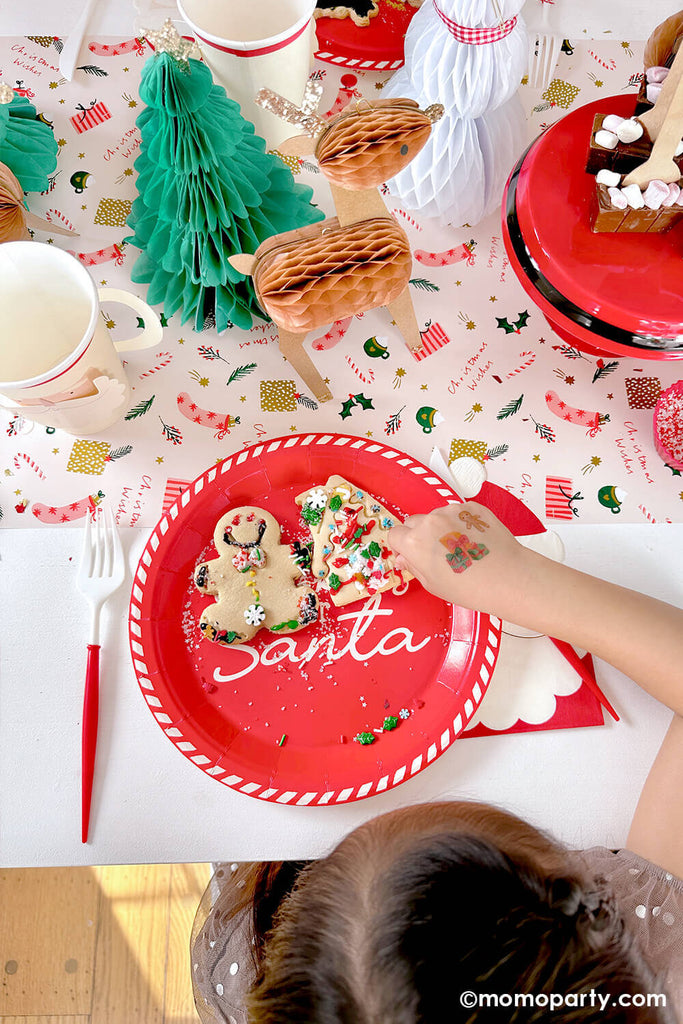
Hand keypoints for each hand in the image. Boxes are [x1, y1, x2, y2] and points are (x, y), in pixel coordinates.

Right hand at [388, 502, 530, 618]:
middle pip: (413, 522)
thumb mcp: (432, 585)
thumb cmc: (469, 588)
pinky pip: (458, 513)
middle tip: (435, 553)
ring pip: (436, 516)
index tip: (410, 555)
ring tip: (459, 548)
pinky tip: (473, 541)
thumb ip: (413, 566)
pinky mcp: (472, 507)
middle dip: (418, 535)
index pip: (394, 534)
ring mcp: (452, 511)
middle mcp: (430, 521)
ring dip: (440, 528)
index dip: (400, 546)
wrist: (508, 577)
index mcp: (414, 542)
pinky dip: (460, 523)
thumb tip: (403, 558)